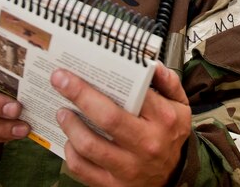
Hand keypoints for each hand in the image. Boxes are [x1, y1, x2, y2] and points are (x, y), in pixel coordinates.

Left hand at [52, 64, 191, 186]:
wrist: (174, 176)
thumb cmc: (170, 135)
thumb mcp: (180, 105)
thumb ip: (168, 82)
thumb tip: (151, 64)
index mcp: (163, 119)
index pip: (132, 95)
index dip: (103, 81)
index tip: (75, 71)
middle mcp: (147, 144)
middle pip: (107, 118)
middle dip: (79, 96)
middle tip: (60, 82)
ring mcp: (129, 167)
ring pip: (90, 145)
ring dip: (70, 125)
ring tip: (62, 112)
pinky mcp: (113, 184)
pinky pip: (82, 169)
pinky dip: (70, 152)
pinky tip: (70, 139)